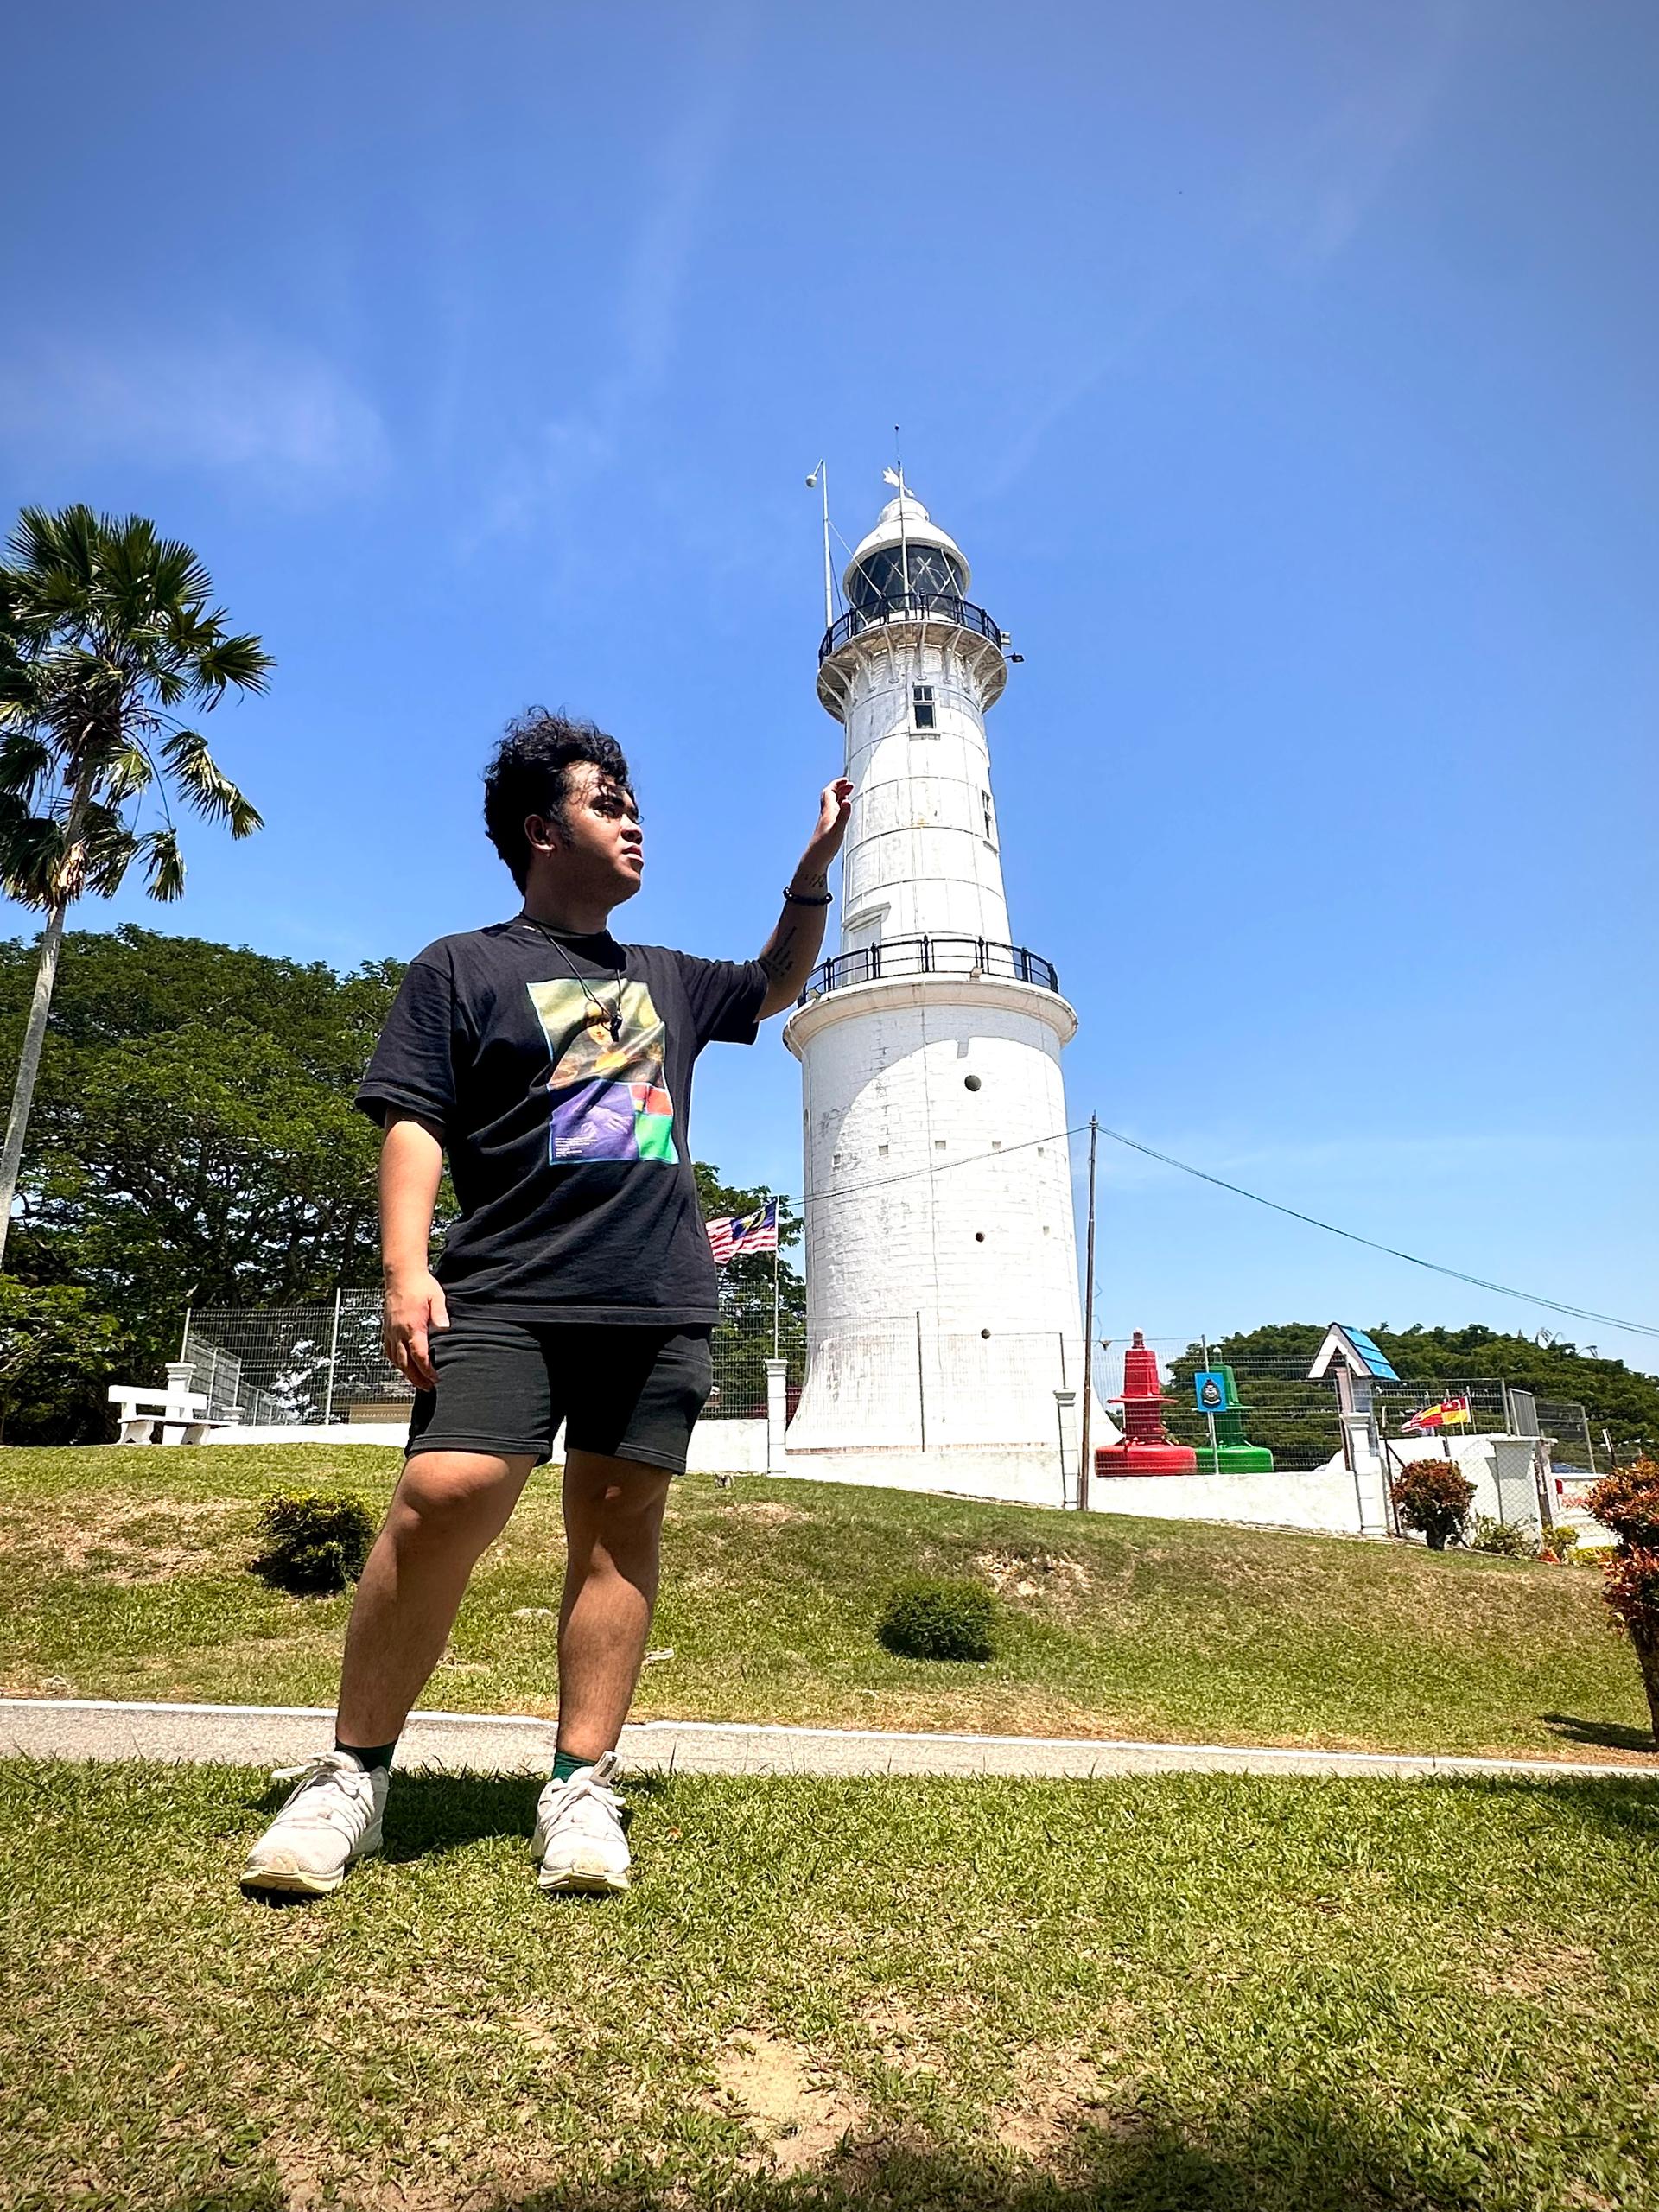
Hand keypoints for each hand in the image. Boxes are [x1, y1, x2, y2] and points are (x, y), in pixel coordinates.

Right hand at [383, 1270, 448, 1391]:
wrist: (401, 1274)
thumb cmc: (420, 1284)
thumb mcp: (436, 1298)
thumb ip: (441, 1316)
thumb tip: (446, 1332)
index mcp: (412, 1326)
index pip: (419, 1356)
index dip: (427, 1371)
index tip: (436, 1379)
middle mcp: (398, 1332)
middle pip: (405, 1364)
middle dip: (417, 1378)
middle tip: (428, 1388)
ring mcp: (390, 1331)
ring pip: (396, 1360)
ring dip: (406, 1374)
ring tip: (418, 1382)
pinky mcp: (387, 1329)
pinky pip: (389, 1352)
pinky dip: (396, 1363)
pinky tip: (404, 1366)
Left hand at [797, 778, 852, 879]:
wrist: (815, 860)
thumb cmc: (825, 847)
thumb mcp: (837, 830)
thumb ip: (843, 815)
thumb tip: (847, 801)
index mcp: (827, 812)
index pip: (830, 791)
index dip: (837, 784)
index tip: (846, 780)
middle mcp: (826, 815)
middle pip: (830, 795)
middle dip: (840, 788)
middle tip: (851, 786)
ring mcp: (826, 822)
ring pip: (832, 804)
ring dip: (840, 796)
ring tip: (849, 795)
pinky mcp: (828, 829)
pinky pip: (833, 813)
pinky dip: (839, 807)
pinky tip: (844, 812)